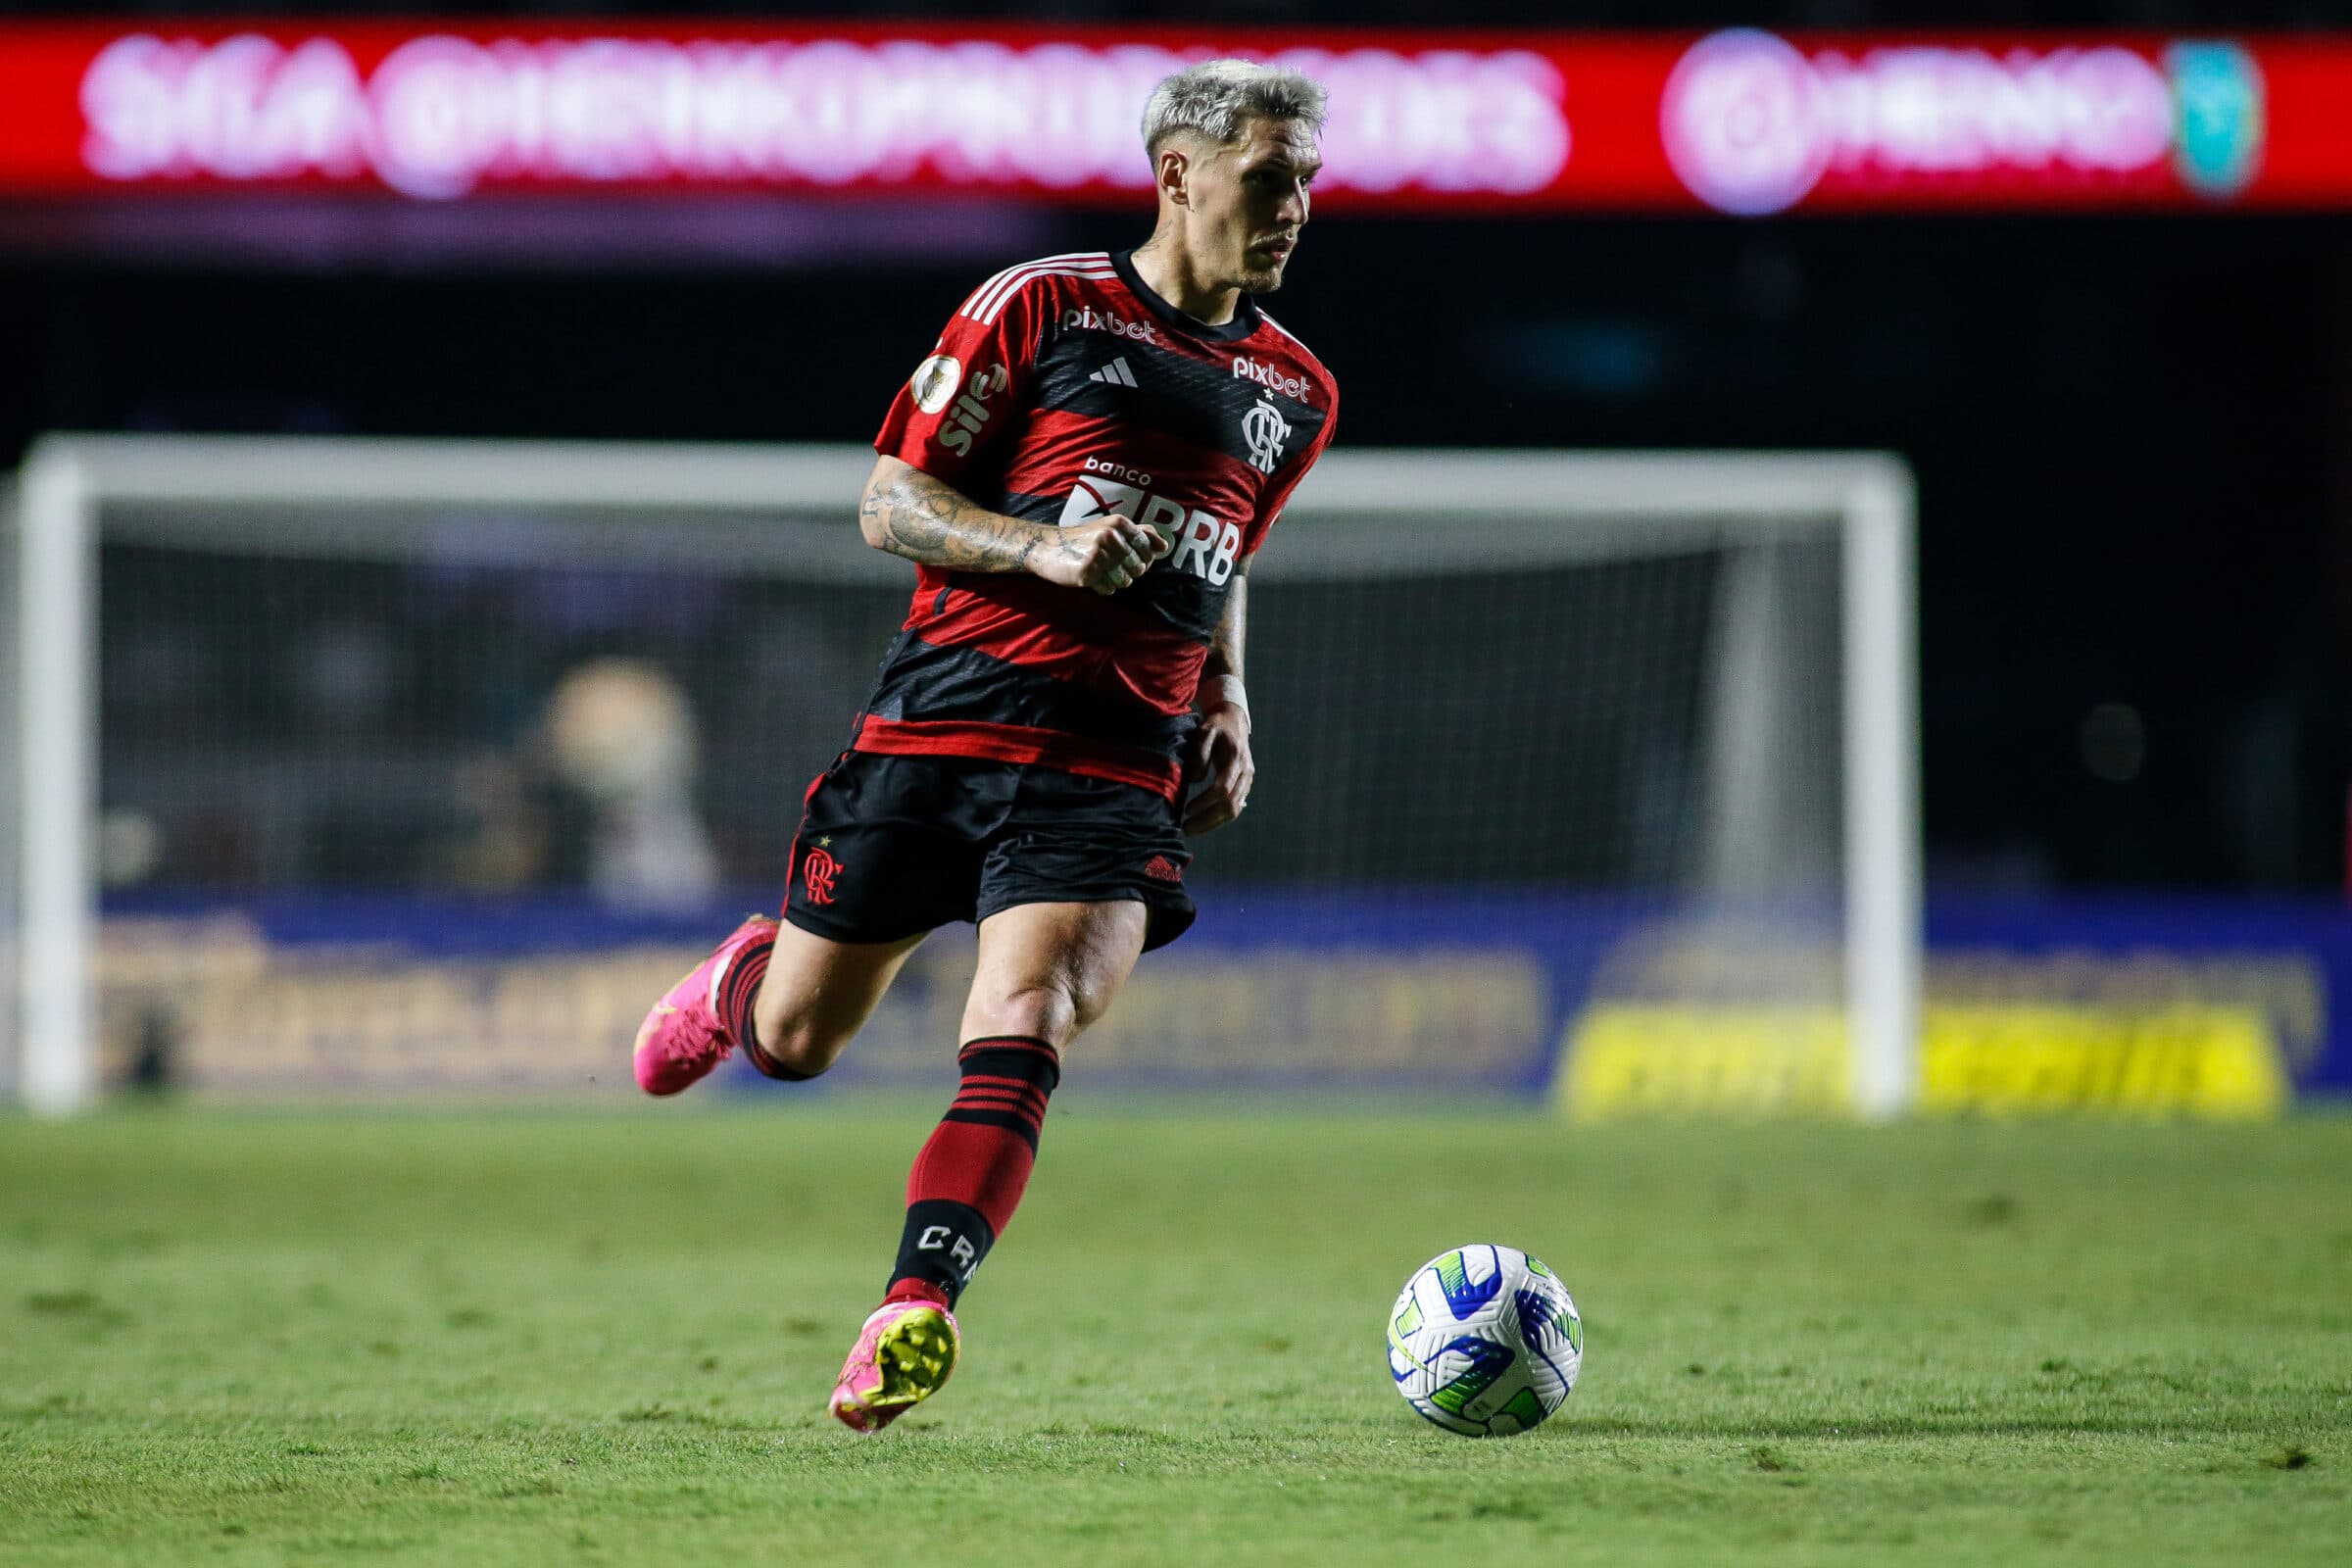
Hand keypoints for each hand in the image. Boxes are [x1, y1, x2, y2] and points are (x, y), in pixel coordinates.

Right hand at [1031, 515, 1170, 594]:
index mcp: (1119, 523)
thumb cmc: (1085, 540)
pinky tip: (1089, 576)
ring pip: (1126, 581)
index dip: (1143, 558)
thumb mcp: (1112, 528)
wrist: (1047, 547)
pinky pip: (1109, 589)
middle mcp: (1110, 535)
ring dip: (1114, 580)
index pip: (1149, 549)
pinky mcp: (1087, 571)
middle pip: (1139, 568)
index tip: (1126, 556)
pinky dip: (1102, 587)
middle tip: (1108, 563)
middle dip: (1128, 571)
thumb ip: (1141, 534)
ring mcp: (1098, 554)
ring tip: (1099, 570)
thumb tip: (1165, 545)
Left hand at [1183, 698, 1254, 834]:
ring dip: (1212, 823)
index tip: (1187, 809)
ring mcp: (1247, 781)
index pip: (1222, 788)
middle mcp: (1245, 773)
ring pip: (1234, 811)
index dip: (1205, 801)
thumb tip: (1195, 780)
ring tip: (1191, 829)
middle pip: (1230, 805)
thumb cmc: (1216, 727)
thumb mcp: (1205, 732)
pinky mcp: (1244, 787)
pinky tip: (1202, 823)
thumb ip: (1200, 753)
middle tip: (1185, 828)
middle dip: (1207, 820)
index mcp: (1236, 759)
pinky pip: (1234, 808)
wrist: (1234, 722)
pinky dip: (1218, 819)